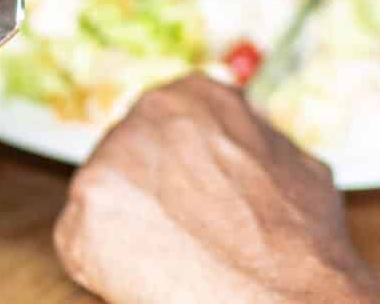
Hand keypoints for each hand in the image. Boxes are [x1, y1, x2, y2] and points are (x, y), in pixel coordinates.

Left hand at [54, 76, 379, 303]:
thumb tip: (244, 147)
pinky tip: (147, 277)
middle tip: (178, 236)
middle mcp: (149, 113)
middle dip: (147, 195)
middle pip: (130, 159)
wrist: (282, 297)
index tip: (186, 200)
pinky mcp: (86, 212)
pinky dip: (105, 267)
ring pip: (104, 200)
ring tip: (171, 259)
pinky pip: (82, 244)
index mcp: (196, 95)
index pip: (165, 128)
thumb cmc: (297, 241)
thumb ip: (250, 142)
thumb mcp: (290, 161)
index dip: (175, 172)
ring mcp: (111, 158)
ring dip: (128, 229)